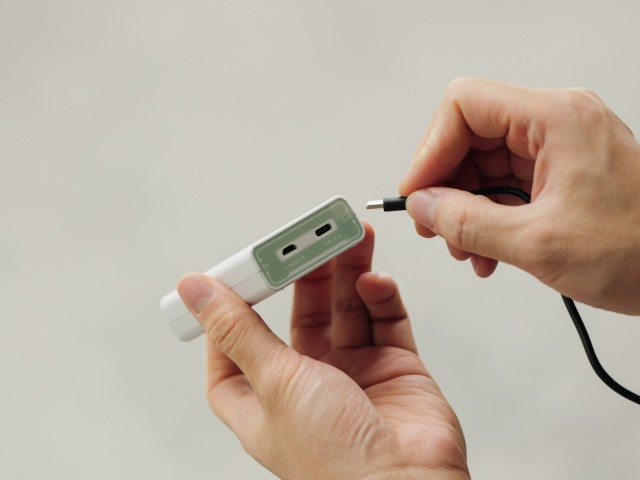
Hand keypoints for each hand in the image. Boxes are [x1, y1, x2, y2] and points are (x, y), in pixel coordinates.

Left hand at [177, 222, 469, 479]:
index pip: (234, 352)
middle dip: (303, 274)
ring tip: (350, 238)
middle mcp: (308, 385)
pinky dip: (380, 295)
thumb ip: (238, 329)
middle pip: (299, 316)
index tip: (233, 273)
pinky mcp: (394, 367)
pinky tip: (374, 281)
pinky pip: (384, 319)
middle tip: (307, 238)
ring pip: (345, 309)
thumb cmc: (334, 459)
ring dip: (347, 272)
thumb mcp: (273, 382)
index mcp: (265, 401)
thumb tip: (195, 289)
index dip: (230, 313)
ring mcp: (354, 374)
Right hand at [399, 78, 639, 314]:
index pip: (464, 106)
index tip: (416, 193)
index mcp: (556, 118)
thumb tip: (422, 207)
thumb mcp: (537, 243)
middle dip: (447, 186)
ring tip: (467, 250)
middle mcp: (557, 122)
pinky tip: (488, 251)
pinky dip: (489, 216)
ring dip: (466, 209)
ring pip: (484, 165)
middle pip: (470, 137)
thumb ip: (467, 222)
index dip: (430, 149)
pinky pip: (506, 185)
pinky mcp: (562, 172)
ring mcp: (560, 147)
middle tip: (434, 228)